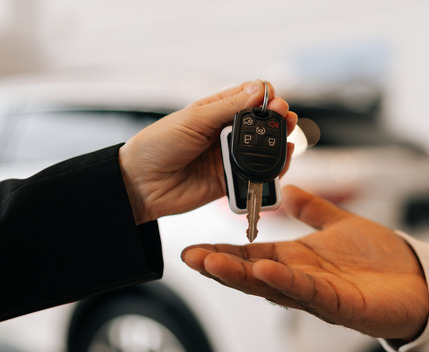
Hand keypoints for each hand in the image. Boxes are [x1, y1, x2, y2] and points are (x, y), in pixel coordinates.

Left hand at [119, 79, 297, 222]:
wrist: (139, 185)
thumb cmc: (156, 146)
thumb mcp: (193, 119)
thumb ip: (228, 108)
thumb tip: (259, 89)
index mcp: (214, 111)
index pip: (248, 98)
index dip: (265, 97)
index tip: (274, 100)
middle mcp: (224, 134)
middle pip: (261, 125)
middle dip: (278, 120)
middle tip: (286, 118)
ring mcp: (228, 158)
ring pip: (263, 150)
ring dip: (279, 144)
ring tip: (289, 139)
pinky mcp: (229, 182)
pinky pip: (256, 176)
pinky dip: (272, 171)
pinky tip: (282, 163)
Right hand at [181, 185, 428, 341]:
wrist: (421, 280)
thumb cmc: (383, 260)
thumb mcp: (340, 224)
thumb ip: (313, 210)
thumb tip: (287, 192)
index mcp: (300, 261)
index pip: (254, 257)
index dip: (225, 252)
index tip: (194, 247)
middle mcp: (303, 280)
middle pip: (254, 274)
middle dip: (221, 267)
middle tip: (190, 258)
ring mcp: (320, 295)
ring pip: (274, 286)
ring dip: (242, 276)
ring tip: (213, 264)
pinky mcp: (343, 306)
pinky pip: (310, 293)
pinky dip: (287, 282)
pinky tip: (266, 271)